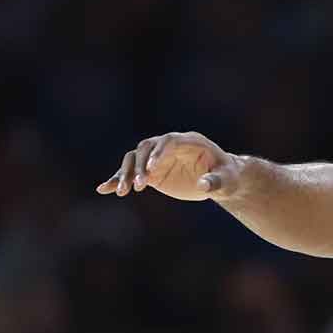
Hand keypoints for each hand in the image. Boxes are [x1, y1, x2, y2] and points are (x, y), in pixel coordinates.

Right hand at [96, 131, 239, 200]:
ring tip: (122, 191)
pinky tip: (104, 189)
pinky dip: (118, 179)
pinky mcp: (152, 171)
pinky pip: (131, 173)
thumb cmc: (228, 177)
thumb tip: (203, 185)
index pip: (169, 141)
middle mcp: (170, 146)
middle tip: (139, 185)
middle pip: (146, 149)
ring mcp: (158, 158)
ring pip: (134, 159)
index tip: (152, 169)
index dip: (159, 152)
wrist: (221, 181)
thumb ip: (216, 182)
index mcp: (190, 141)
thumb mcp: (227, 181)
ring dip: (126, 173)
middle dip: (140, 165)